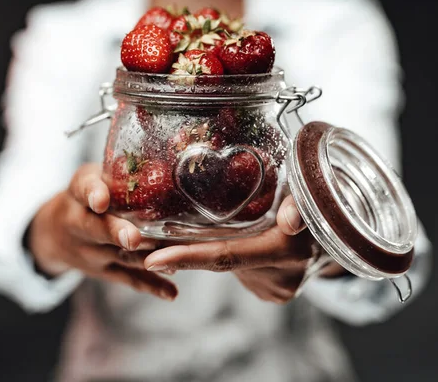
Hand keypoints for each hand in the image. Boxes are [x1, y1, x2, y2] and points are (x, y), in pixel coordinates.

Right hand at [28, 163, 177, 300]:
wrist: (54, 235)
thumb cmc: (82, 197)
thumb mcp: (88, 177)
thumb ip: (113, 171)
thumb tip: (150, 156)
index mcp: (77, 196)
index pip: (83, 191)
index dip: (93, 194)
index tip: (101, 199)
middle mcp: (82, 227)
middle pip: (99, 231)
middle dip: (117, 234)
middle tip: (133, 237)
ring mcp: (94, 254)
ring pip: (120, 256)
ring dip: (144, 259)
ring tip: (169, 259)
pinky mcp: (107, 272)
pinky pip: (129, 279)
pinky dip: (151, 286)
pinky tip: (171, 292)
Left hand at [144, 195, 339, 303]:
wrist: (347, 239)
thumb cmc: (327, 202)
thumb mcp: (316, 192)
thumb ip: (302, 205)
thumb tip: (291, 218)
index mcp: (288, 251)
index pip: (228, 256)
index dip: (189, 256)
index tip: (152, 258)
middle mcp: (280, 277)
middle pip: (218, 261)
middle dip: (177, 251)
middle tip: (137, 241)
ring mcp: (276, 288)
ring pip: (226, 262)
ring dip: (201, 248)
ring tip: (188, 227)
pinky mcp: (272, 292)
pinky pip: (238, 267)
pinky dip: (224, 252)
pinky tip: (226, 236)